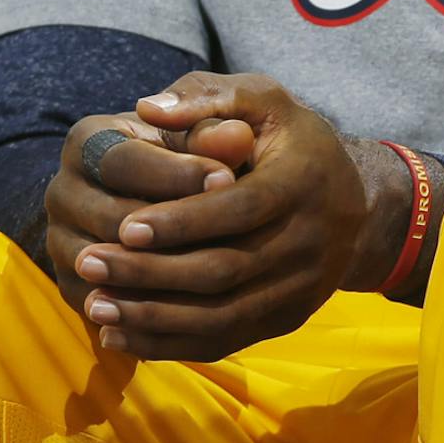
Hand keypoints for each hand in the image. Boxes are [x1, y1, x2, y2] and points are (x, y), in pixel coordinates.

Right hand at [46, 108, 251, 337]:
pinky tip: (197, 302)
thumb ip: (214, 132)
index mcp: (87, 143)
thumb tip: (237, 136)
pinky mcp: (73, 284)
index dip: (177, 172)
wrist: (151, 194)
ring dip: (160, 271)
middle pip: (110, 218)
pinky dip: (148, 306)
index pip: (123, 161)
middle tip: (230, 232)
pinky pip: (106, 303)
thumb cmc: (184, 153)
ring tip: (217, 268)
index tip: (229, 179)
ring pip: (105, 266)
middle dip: (170, 227)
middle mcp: (62, 191)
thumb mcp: (197, 133)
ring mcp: (60, 242)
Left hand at [66, 72, 381, 361]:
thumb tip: (147, 108)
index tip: (122, 224)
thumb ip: (210, 98)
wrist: (356, 204)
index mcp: (304, 182)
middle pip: (223, 270)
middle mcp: (310, 242)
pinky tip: (120, 334)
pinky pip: (223, 341)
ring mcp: (300, 288)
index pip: (238, 209)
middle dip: (149, 270)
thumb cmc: (293, 143)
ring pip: (219, 316)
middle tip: (87, 260)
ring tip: (94, 304)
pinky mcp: (286, 320)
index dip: (180, 221)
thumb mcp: (265, 102)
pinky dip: (168, 345)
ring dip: (151, 316)